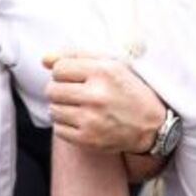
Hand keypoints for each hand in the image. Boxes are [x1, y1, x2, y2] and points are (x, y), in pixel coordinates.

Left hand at [45, 51, 167, 153]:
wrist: (152, 126)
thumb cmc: (130, 91)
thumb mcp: (111, 65)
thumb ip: (76, 56)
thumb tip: (43, 59)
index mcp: (103, 71)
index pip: (58, 68)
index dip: (64, 72)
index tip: (76, 78)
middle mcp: (96, 95)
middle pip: (52, 89)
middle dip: (60, 90)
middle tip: (77, 93)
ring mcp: (91, 119)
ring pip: (53, 109)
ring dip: (62, 108)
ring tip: (80, 107)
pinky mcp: (87, 139)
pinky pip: (58, 129)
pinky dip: (66, 125)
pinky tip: (82, 121)